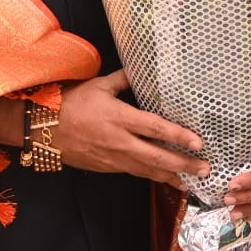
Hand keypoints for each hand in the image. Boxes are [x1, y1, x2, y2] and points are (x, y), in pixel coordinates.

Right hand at [56, 70, 209, 185]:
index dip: (179, 136)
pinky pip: (135, 173)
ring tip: (192, 181)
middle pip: (158, 157)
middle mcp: (121, 142)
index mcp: (121, 117)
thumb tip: (141, 69)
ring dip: (172, 176)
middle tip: (206, 169)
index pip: (156, 128)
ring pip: (149, 171)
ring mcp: (115, 158)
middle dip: (184, 164)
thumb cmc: (71, 103)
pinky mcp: (108, 168)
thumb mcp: (98, 85)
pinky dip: (152, 177)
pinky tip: (165, 180)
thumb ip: (123, 79)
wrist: (44, 128)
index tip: (198, 142)